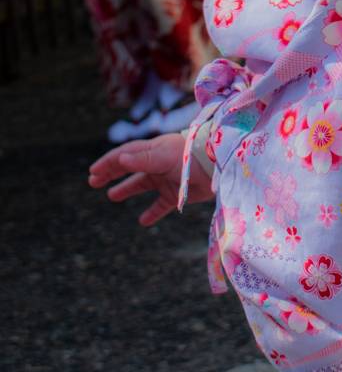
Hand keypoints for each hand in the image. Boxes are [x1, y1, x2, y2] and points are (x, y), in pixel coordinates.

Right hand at [88, 132, 211, 225]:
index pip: (125, 155)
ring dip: (127, 189)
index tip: (93, 172)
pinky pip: (161, 204)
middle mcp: (157, 163)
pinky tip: (143, 221)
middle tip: (94, 182)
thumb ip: (141, 159)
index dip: (108, 163)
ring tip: (111, 197)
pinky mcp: (178, 193)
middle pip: (130, 168)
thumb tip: (119, 159)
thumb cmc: (189, 156)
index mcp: (152, 151)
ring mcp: (167, 178)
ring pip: (143, 185)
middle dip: (112, 174)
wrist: (217, 167)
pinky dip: (152, 212)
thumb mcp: (163, 156)